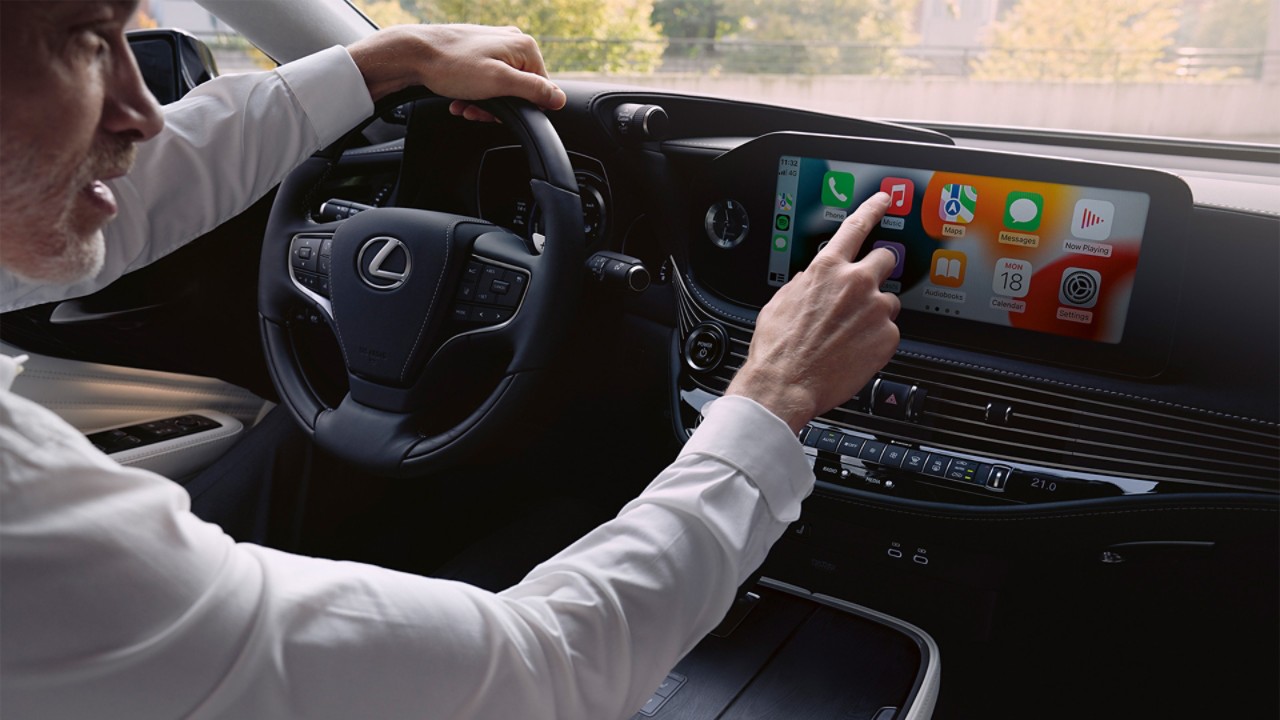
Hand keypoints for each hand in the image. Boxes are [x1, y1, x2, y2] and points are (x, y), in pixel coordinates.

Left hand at [347, 24, 567, 120]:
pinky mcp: (478, 51)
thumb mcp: (499, 83)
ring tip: (464, 106)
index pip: (540, 89)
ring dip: (483, 103)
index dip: (521, 108)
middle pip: (519, 88)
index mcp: (524, 47)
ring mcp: (495, 45)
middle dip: (497, 106)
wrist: (413, 53)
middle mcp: (512, 42)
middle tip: (477, 111)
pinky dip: (474, 94)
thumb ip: (533, 91)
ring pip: (501, 87)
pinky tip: (460, 99)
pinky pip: (486, 80)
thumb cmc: (451, 65)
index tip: (497, 113)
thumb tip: (559, 99)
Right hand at [726, 193, 900, 432]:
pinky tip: (855, 352)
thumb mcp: (782, 301)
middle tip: (865, 292)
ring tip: (851, 334)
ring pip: (889, 301)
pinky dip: (876, 342)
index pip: (857, 226)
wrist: (785, 383)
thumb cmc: (778, 347)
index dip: (873, 208)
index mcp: (827, 269)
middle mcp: (856, 283)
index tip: (885, 198)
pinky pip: (889, 333)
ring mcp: (875, 310)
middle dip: (878, 272)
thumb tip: (814, 278)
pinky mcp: (888, 338)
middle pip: (886, 259)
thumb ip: (806, 282)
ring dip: (875, 313)